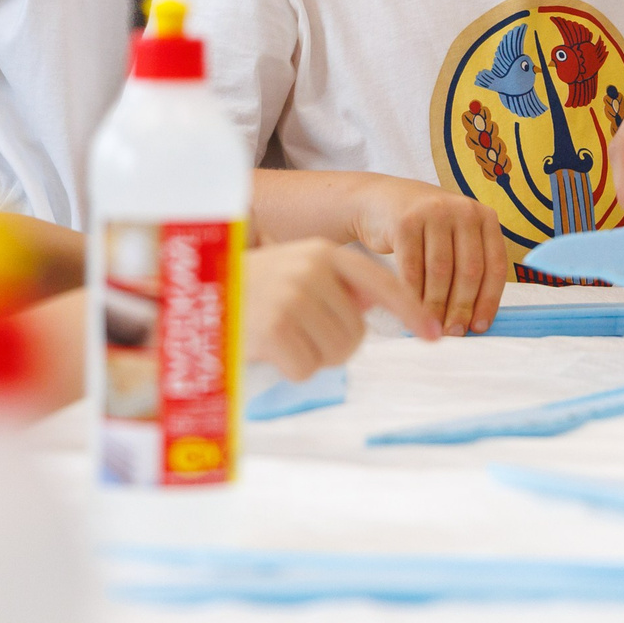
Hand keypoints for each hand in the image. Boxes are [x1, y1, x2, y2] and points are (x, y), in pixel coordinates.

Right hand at [245, 238, 438, 380]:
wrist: (188, 296)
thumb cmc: (247, 289)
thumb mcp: (294, 270)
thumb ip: (336, 283)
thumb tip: (380, 301)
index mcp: (323, 253)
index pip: (382, 283)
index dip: (411, 311)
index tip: (435, 335)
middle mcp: (312, 270)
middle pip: (356, 333)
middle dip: (333, 344)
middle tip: (296, 333)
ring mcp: (294, 297)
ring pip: (336, 353)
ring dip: (312, 357)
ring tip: (280, 338)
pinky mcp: (276, 328)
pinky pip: (307, 368)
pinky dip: (291, 369)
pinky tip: (267, 349)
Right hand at [349, 176, 508, 335]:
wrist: (382, 201)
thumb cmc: (426, 229)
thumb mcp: (455, 236)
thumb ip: (470, 265)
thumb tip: (475, 320)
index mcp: (485, 217)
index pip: (495, 266)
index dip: (489, 301)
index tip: (479, 327)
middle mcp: (463, 210)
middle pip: (469, 271)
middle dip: (461, 308)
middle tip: (454, 332)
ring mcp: (434, 213)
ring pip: (440, 272)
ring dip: (437, 306)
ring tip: (433, 326)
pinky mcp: (405, 222)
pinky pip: (412, 269)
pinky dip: (413, 296)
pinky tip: (412, 310)